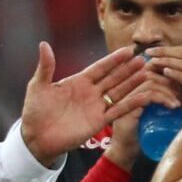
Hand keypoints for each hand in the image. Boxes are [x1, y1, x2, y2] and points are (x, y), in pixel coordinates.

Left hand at [19, 44, 147, 162]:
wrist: (37, 137)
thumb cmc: (36, 111)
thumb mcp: (38, 86)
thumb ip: (46, 66)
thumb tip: (44, 44)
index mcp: (78, 81)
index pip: (100, 68)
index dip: (114, 60)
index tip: (128, 50)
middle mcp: (90, 92)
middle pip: (114, 78)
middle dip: (128, 69)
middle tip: (143, 59)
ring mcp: (96, 107)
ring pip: (119, 92)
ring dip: (132, 83)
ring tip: (146, 73)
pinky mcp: (99, 122)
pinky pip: (118, 111)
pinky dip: (131, 104)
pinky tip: (143, 97)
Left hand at [142, 44, 181, 109]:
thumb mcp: (178, 93)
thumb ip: (169, 81)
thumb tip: (149, 68)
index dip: (166, 50)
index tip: (149, 51)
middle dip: (165, 52)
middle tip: (148, 53)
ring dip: (168, 61)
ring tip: (153, 62)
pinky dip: (177, 74)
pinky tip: (165, 72)